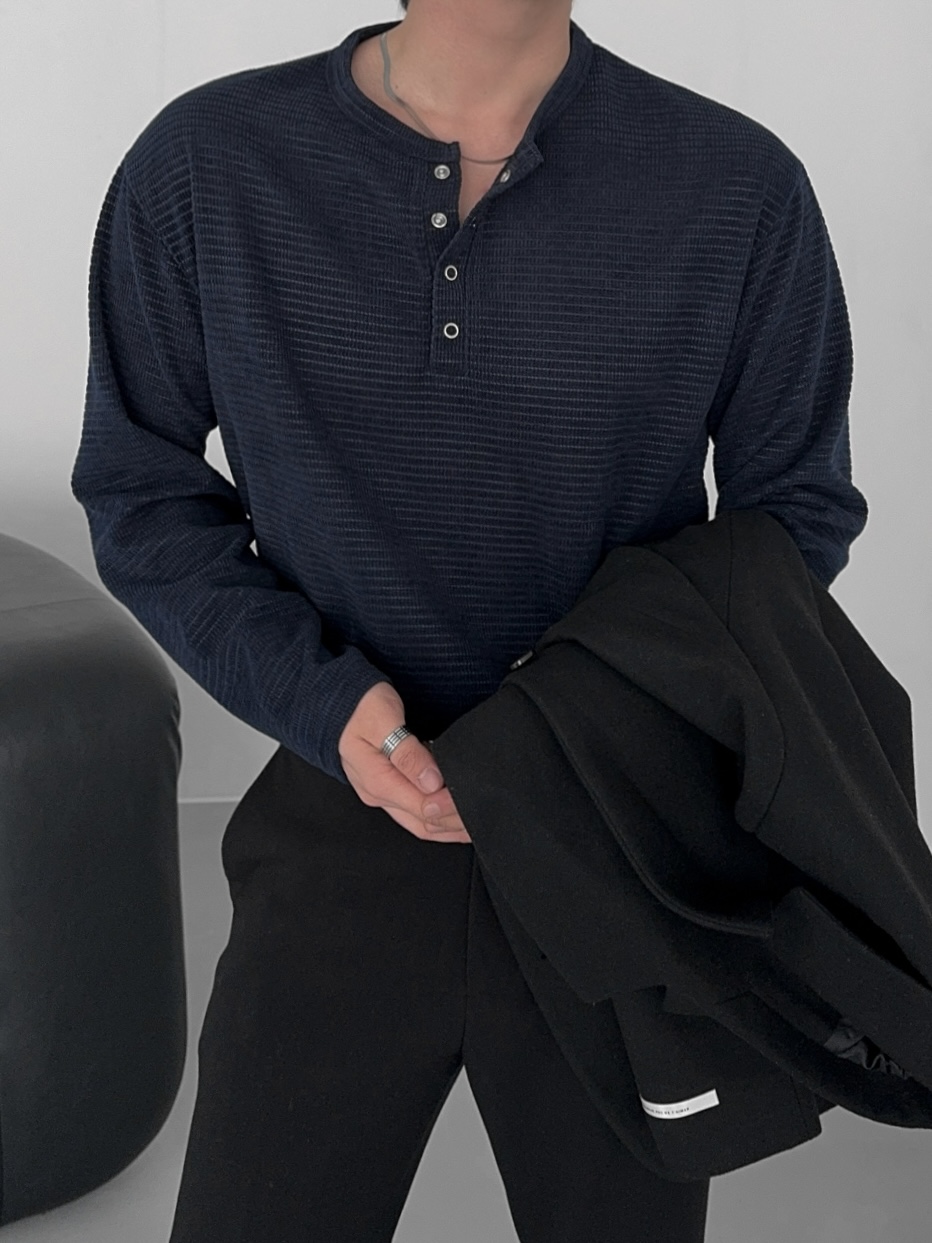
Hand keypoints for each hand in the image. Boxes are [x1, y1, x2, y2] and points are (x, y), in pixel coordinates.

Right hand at [338, 681, 470, 842]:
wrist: (336, 701)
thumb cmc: (359, 707)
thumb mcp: (383, 721)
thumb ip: (407, 753)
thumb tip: (431, 782)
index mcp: (378, 781)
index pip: (422, 807)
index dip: (450, 807)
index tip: (470, 797)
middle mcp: (379, 794)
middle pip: (423, 823)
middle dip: (453, 825)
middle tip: (483, 817)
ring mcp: (382, 794)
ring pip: (419, 824)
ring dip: (447, 828)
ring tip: (474, 826)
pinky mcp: (388, 788)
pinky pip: (414, 813)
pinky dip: (436, 820)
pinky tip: (453, 819)